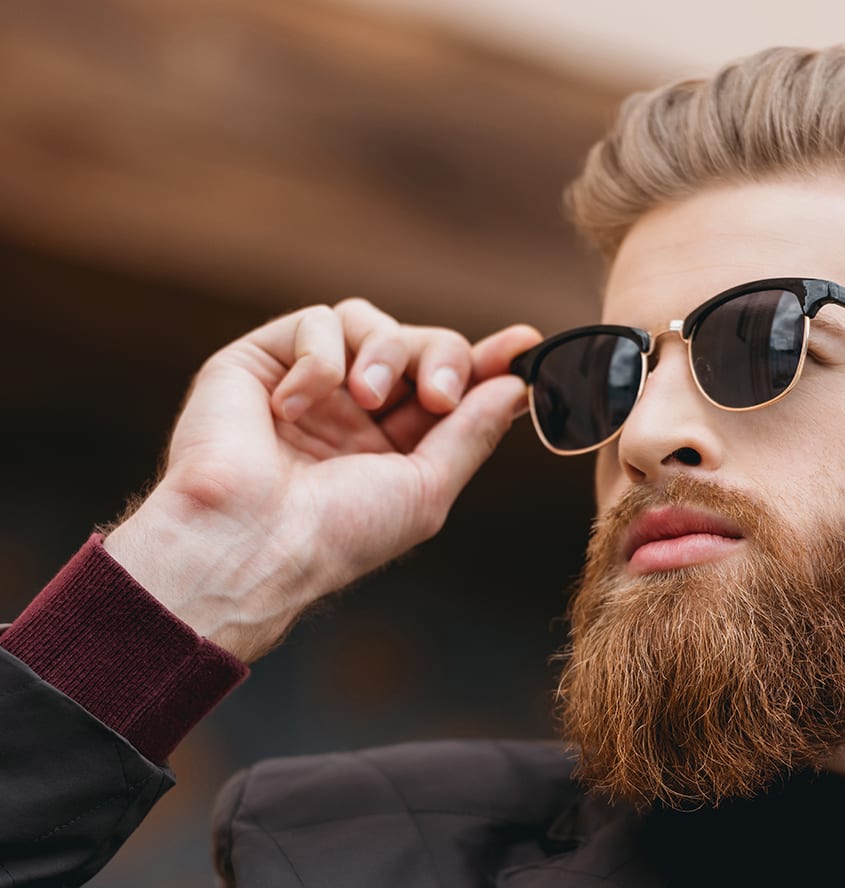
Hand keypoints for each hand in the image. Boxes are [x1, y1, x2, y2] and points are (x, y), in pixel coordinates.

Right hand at [104, 299, 539, 660]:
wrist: (251, 539)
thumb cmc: (337, 533)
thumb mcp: (426, 489)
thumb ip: (470, 434)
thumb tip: (514, 389)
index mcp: (392, 447)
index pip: (447, 389)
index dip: (487, 365)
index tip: (525, 346)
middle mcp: (352, 412)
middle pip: (420, 345)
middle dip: (442, 357)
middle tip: (439, 394)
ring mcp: (309, 385)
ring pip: (371, 323)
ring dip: (385, 353)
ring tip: (366, 397)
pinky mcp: (262, 361)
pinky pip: (315, 322)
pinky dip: (319, 358)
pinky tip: (292, 405)